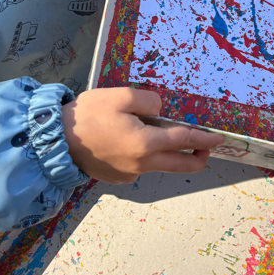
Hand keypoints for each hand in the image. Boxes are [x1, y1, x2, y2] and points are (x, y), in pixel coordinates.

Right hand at [62, 87, 224, 182]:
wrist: (53, 143)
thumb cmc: (87, 116)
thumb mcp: (120, 96)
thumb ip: (148, 101)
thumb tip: (160, 111)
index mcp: (146, 144)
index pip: (185, 141)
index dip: (205, 139)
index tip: (219, 139)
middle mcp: (142, 164)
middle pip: (181, 166)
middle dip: (198, 157)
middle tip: (206, 147)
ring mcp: (130, 174)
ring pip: (161, 165)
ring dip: (169, 153)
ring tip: (156, 132)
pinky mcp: (119, 178)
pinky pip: (141, 166)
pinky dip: (145, 154)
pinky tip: (128, 139)